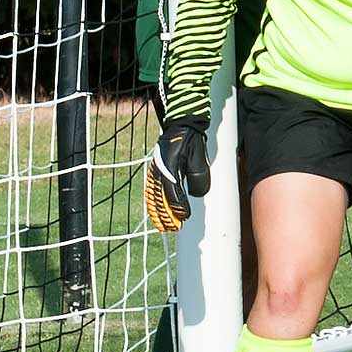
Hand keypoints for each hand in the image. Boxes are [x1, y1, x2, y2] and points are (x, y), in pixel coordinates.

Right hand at [146, 115, 210, 231]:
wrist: (182, 123)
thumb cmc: (192, 140)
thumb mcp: (199, 158)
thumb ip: (199, 177)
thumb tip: (196, 195)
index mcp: (170, 166)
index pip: (174, 193)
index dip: (179, 207)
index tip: (185, 218)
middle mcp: (160, 169)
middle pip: (161, 197)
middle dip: (167, 214)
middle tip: (173, 227)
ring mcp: (155, 169)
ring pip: (154, 195)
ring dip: (158, 211)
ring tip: (163, 224)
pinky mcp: (155, 169)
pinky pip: (151, 189)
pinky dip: (152, 201)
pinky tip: (155, 210)